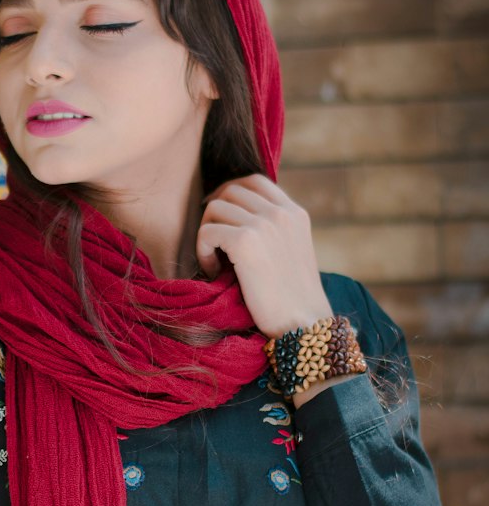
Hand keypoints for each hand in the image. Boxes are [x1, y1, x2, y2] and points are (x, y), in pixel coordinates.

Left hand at [195, 174, 332, 338]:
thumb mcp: (291, 251)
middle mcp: (281, 213)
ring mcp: (264, 224)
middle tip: (214, 242)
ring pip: (215, 208)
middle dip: (216, 214)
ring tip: (216, 261)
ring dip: (208, 233)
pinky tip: (214, 271)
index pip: (254, 181)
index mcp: (294, 213)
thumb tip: (235, 216)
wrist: (303, 324)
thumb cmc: (292, 297)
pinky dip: (203, 252)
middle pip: (230, 190)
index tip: (223, 220)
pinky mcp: (246, 242)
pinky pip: (207, 232)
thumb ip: (273, 229)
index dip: (231, 195)